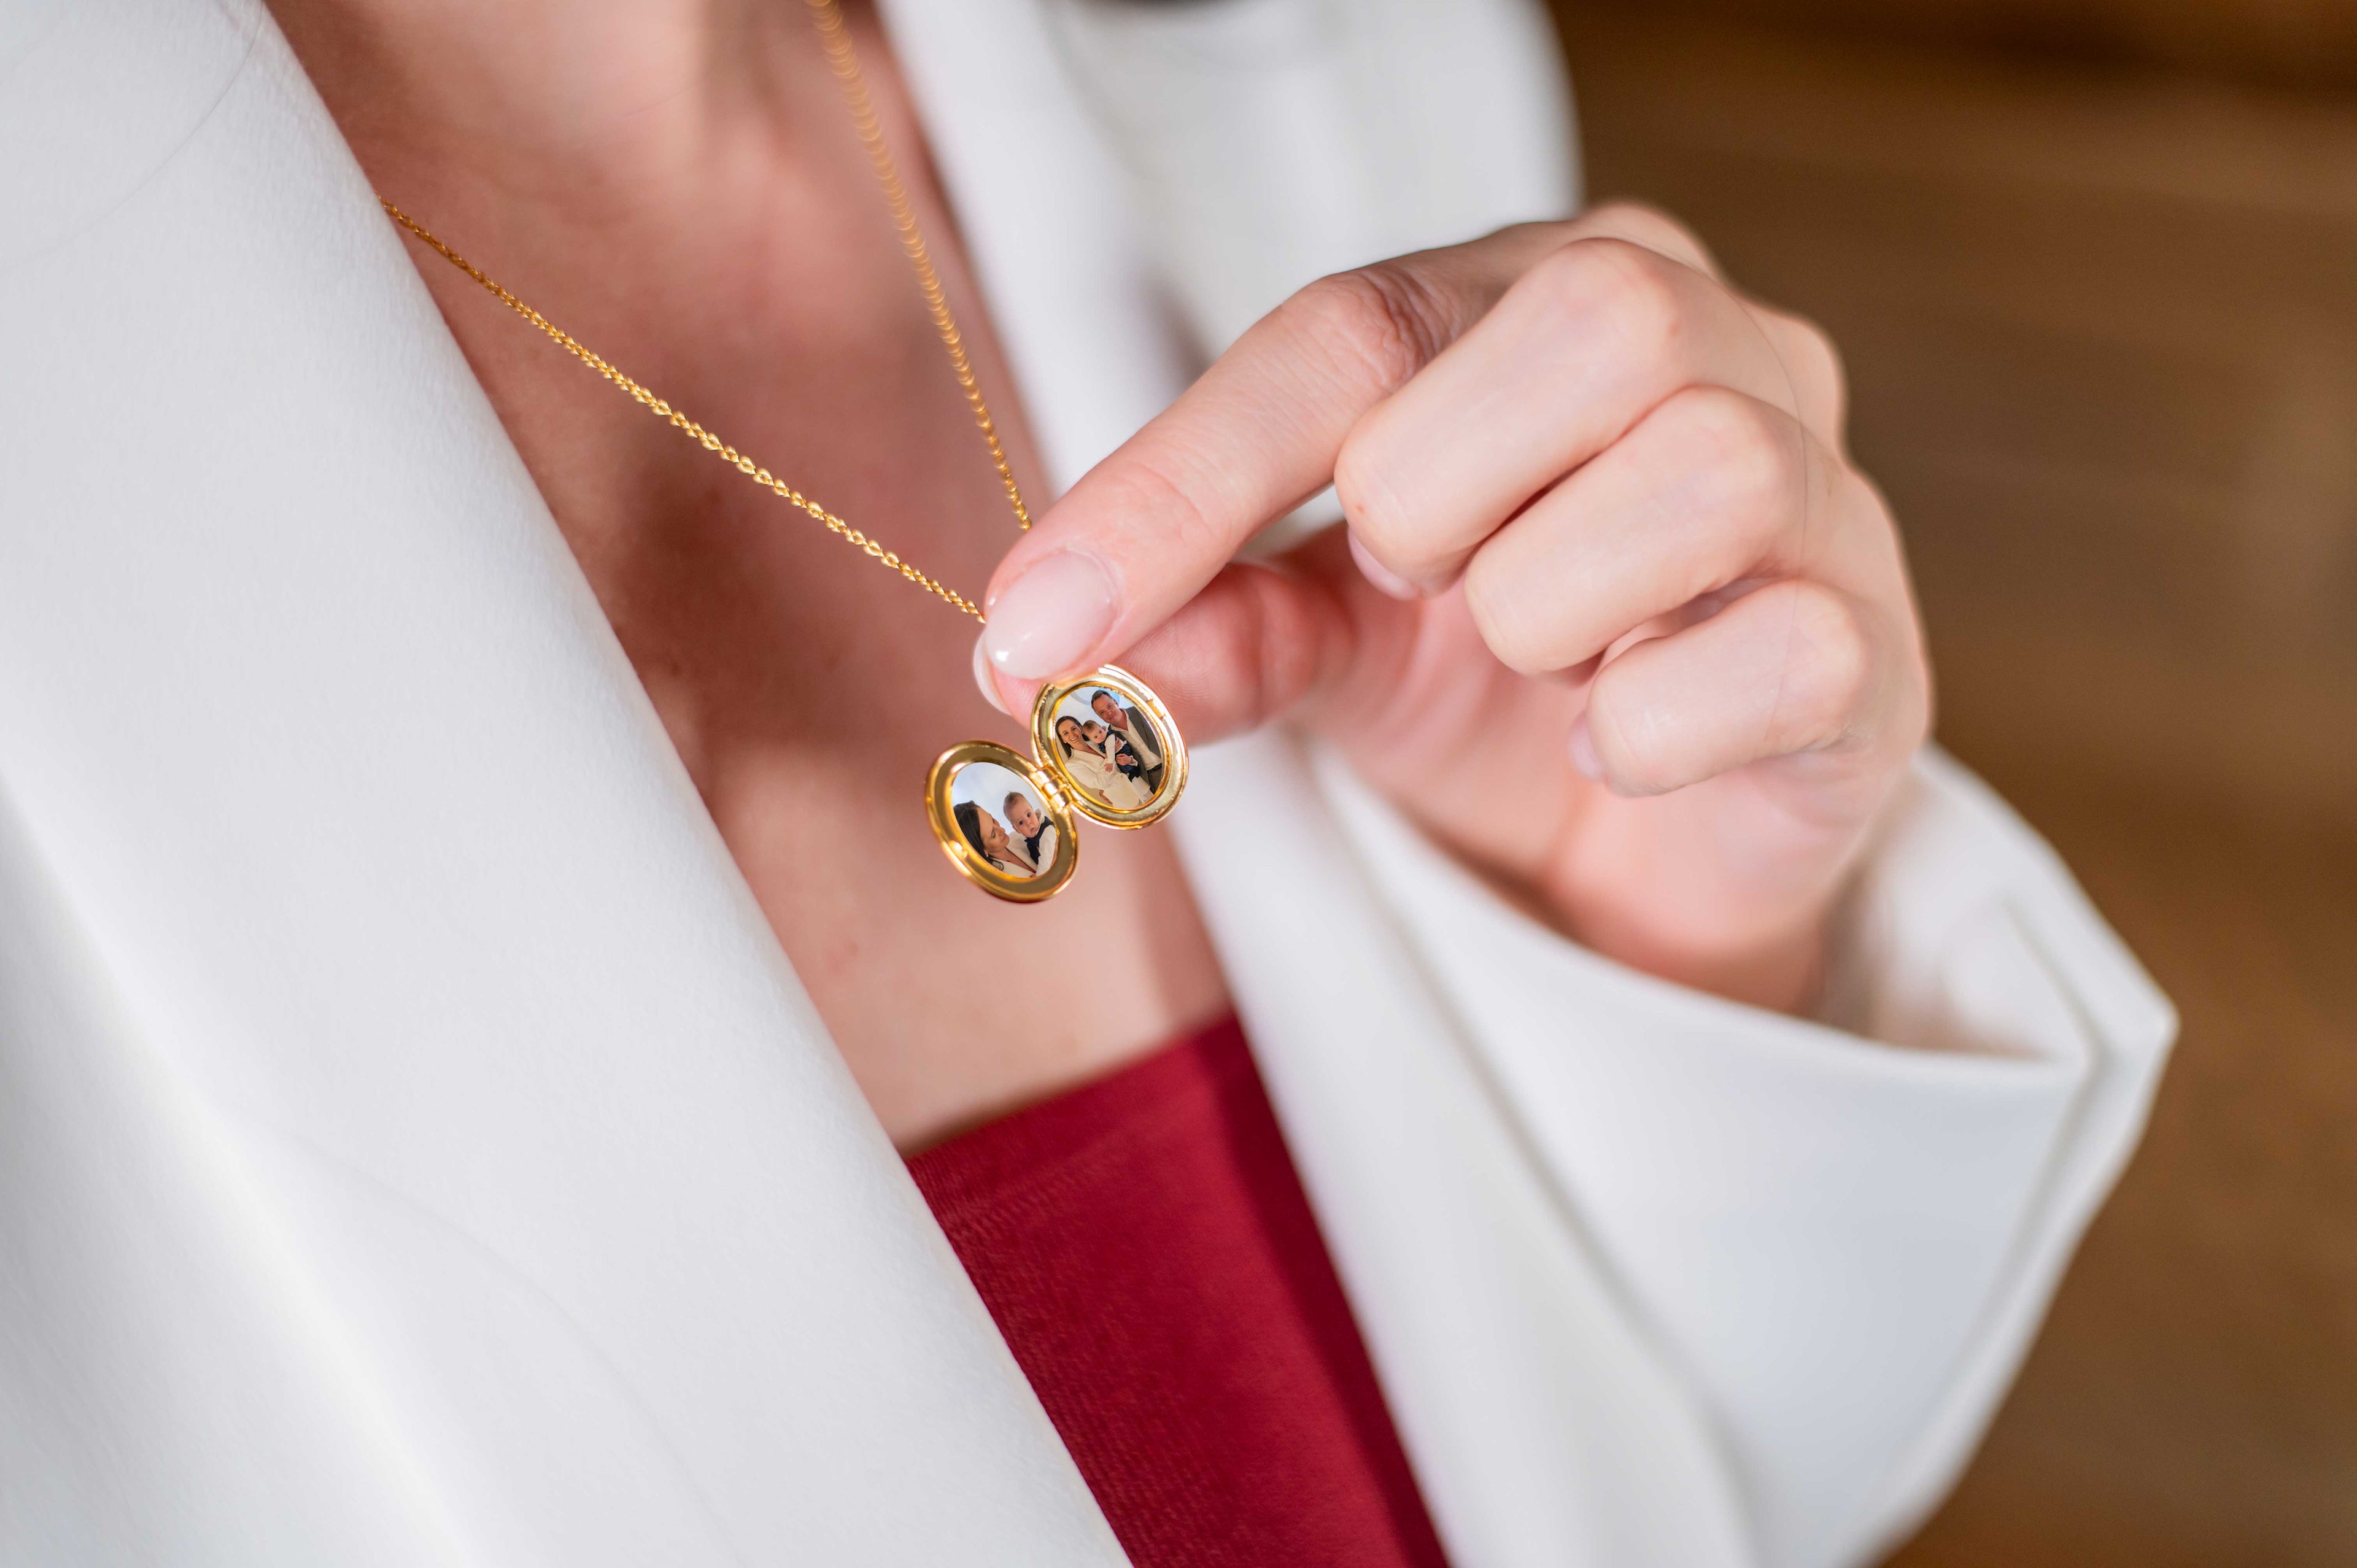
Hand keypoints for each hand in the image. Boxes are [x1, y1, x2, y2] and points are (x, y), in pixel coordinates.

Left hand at [976, 206, 1929, 1012]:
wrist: (1627, 861)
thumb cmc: (1476, 697)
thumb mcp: (1320, 643)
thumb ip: (1211, 626)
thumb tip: (1060, 660)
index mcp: (1538, 299)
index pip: (1356, 326)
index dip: (1182, 481)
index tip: (1036, 629)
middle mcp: (1709, 347)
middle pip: (1590, 321)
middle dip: (1437, 490)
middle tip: (1414, 582)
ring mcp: (1817, 493)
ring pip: (1704, 467)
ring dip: (1547, 603)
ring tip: (1526, 656)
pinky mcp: (1871, 653)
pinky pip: (1783, 650)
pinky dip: (1649, 724)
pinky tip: (1608, 743)